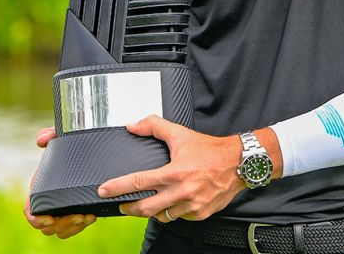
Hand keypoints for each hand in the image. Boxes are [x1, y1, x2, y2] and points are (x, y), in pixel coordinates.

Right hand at [23, 127, 97, 238]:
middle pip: (46, 226)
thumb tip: (42, 140)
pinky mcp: (75, 210)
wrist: (89, 148)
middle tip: (78, 215)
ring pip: (60, 230)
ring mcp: (61, 208)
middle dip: (61, 224)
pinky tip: (92, 215)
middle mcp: (48, 200)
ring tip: (87, 216)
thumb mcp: (61, 136)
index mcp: (40, 187)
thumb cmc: (70, 143)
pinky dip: (80, 226)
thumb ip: (51, 133)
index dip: (35, 218)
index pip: (30, 210)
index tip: (48, 218)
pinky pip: (72, 228)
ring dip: (72, 227)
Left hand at [98, 116, 244, 222]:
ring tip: (149, 203)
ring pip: (162, 216)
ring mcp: (191, 205)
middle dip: (129, 208)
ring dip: (153, 211)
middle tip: (123, 204)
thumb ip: (154, 126)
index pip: (138, 182)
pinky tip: (173, 203)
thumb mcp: (180, 134)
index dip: (118, 187)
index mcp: (174, 172)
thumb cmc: (211, 150)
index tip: (104, 190)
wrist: (238, 163)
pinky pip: (180, 218)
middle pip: (145, 208)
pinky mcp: (201, 213)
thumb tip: (134, 126)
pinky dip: (173, 212)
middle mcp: (181, 191)